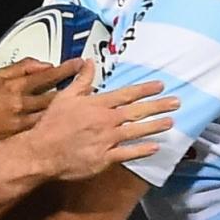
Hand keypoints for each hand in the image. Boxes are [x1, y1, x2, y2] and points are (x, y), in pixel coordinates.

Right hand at [0, 57, 85, 146]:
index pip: (47, 75)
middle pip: (56, 97)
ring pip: (54, 116)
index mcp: (15, 86)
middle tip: (91, 89)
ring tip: (85, 110)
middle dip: (75, 94)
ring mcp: (22, 123)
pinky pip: (46, 132)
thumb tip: (45, 65)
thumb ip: (22, 68)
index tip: (80, 64)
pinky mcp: (22, 139)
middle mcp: (20, 104)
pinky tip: (69, 127)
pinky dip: (59, 128)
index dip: (66, 70)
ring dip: (70, 113)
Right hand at [27, 61, 178, 180]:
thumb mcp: (65, 97)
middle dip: (158, 105)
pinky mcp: (105, 158)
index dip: (145, 89)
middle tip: (176, 102)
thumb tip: (89, 61)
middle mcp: (106, 120)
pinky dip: (142, 150)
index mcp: (97, 104)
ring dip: (155, 126)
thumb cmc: (52, 124)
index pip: (127, 94)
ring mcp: (107, 140)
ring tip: (171, 121)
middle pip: (137, 111)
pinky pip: (127, 154)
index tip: (160, 85)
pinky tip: (155, 147)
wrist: (42, 152)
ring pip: (136, 131)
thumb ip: (81, 80)